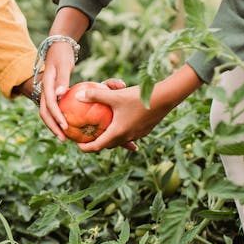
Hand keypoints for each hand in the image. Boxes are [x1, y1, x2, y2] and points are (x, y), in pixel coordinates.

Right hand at [36, 42, 76, 140]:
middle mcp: (44, 91)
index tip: (65, 127)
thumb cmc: (63, 55)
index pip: (49, 105)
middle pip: (44, 113)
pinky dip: (58, 118)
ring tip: (64, 136)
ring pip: (47, 113)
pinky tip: (69, 125)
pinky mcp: (51, 94)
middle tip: (63, 139)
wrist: (57, 47)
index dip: (56, 117)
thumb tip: (61, 94)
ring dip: (54, 125)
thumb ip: (62, 79)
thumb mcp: (64, 65)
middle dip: (53, 127)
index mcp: (46, 85)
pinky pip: (53, 109)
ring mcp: (46, 93)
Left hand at [71, 65, 202, 151]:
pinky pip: (130, 134)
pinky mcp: (145, 130)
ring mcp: (138, 134)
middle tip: (88, 136)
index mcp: (118, 132)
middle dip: (97, 143)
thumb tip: (78, 95)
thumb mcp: (115, 96)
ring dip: (111, 137)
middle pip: (108, 145)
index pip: (97, 146)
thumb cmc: (138, 97)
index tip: (78, 145)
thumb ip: (95, 95)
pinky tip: (121, 123)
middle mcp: (128, 136)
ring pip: (120, 140)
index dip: (86, 148)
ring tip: (103, 130)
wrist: (165, 98)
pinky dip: (122, 132)